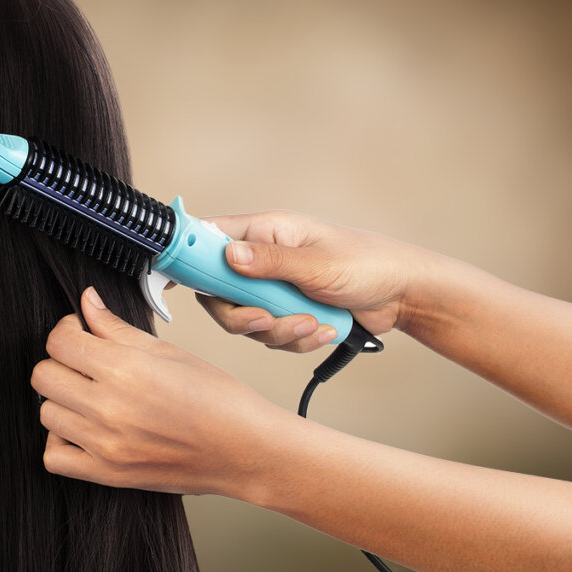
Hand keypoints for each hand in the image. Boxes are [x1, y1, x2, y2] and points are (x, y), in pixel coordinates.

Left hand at [31, 287, 289, 496]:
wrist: (244, 450)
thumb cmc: (218, 399)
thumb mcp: (168, 352)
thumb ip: (117, 328)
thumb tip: (87, 303)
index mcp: (126, 370)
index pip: (59, 342)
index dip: (66, 329)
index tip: (79, 331)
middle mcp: (109, 408)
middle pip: (44, 375)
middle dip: (61, 361)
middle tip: (84, 360)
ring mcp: (105, 445)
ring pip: (46, 412)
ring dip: (62, 399)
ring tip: (90, 394)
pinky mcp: (107, 474)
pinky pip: (53, 456)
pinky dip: (61, 439)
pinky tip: (83, 427)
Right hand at [198, 211, 430, 350]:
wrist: (402, 294)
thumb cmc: (367, 264)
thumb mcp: (318, 264)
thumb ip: (272, 262)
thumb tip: (228, 255)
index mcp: (265, 231)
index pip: (208, 238)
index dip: (185, 257)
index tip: (168, 280)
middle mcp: (262, 258)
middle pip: (219, 294)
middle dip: (243, 316)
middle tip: (267, 321)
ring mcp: (273, 288)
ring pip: (246, 322)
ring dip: (278, 332)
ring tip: (313, 325)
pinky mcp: (287, 313)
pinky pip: (272, 337)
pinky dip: (296, 340)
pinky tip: (323, 331)